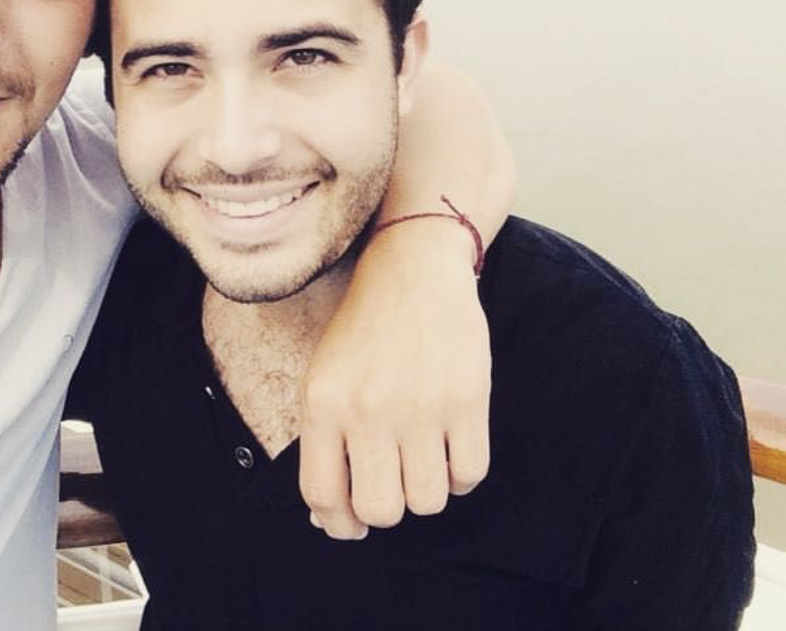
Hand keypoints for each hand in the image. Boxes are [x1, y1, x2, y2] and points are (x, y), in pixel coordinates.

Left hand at [299, 219, 490, 537]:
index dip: (337, 523)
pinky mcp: (467, 399)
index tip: (351, 523)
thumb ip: (322, 442)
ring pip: (428, 500)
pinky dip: (461, 475)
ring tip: (421, 461)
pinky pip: (469, 474)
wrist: (412, 269)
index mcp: (323, 403)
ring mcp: (420, 405)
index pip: (322, 495)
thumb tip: (328, 517)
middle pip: (380, 510)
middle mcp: (368, 409)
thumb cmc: (363, 330)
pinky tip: (450, 450)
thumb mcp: (324, 377)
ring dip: (426, 491)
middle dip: (385, 510)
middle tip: (390, 487)